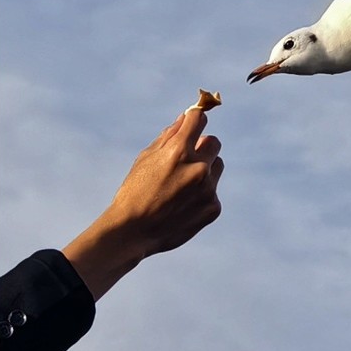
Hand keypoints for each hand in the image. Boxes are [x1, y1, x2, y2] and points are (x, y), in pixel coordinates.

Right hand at [62, 108, 223, 299]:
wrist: (133, 233)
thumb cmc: (135, 191)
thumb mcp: (145, 158)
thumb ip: (168, 136)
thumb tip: (185, 117)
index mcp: (178, 152)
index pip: (199, 119)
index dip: (194, 119)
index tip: (192, 124)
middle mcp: (197, 168)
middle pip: (214, 142)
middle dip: (201, 146)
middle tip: (185, 160)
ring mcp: (208, 189)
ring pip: (217, 165)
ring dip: (205, 169)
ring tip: (182, 185)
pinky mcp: (213, 208)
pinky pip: (214, 190)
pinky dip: (202, 194)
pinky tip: (183, 205)